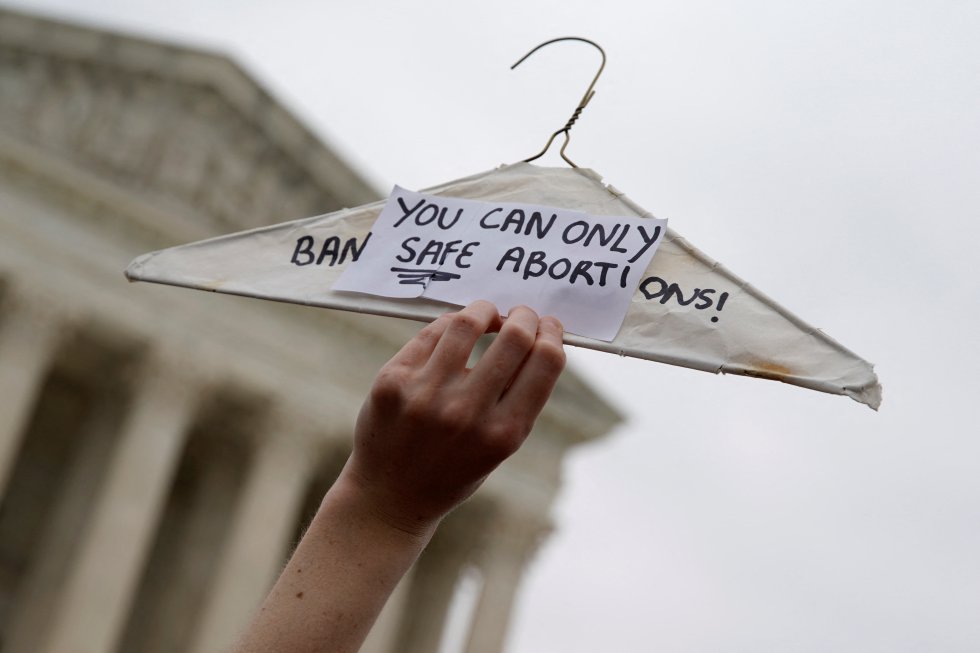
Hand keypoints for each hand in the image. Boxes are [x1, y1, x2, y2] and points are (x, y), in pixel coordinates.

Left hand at [340, 300, 565, 534]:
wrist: (389, 497)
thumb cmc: (454, 469)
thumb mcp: (499, 447)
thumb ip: (518, 399)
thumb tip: (536, 336)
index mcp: (503, 433)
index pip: (545, 362)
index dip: (552, 334)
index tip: (549, 326)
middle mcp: (466, 413)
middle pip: (515, 337)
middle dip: (525, 316)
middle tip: (521, 315)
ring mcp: (426, 395)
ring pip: (468, 323)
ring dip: (485, 311)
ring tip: (486, 315)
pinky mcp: (393, 381)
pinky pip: (431, 333)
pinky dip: (451, 325)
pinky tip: (455, 331)